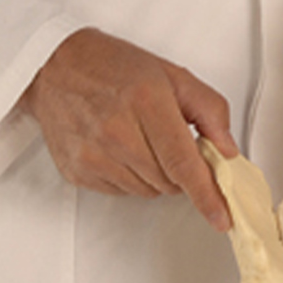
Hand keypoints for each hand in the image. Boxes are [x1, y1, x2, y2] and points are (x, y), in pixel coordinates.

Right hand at [20, 27, 238, 232]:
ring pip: (147, 191)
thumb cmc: (113, 66)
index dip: (207, 194)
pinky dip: (130, 176)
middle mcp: (117, 131)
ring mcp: (94, 154)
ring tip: (140, 138)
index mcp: (146, 101)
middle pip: (169, 181)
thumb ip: (209, 110)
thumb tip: (228, 150)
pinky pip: (122, 192)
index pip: (183, 163)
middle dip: (180, 170)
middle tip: (169, 140)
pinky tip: (119, 147)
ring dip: (155, 174)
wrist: (54, 67)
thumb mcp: (172, 74)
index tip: (221, 217)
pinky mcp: (78, 171)